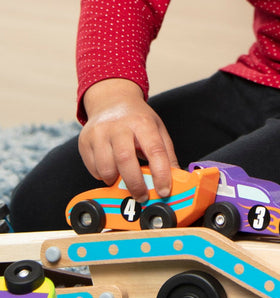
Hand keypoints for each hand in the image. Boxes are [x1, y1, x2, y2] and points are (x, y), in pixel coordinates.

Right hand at [78, 79, 178, 201]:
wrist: (111, 101)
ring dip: (118, 181)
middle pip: (125, 160)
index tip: (164, 190)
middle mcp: (118, 126)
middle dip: (135, 184)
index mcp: (142, 123)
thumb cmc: (137, 119)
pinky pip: (94, 170)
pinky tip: (113, 168)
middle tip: (142, 196)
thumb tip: (176, 179)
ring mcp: (98, 133)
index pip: (154, 150)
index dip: (160, 174)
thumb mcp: (158, 130)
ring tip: (126, 178)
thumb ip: (167, 154)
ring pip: (106, 168)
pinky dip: (105, 176)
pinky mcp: (84, 142)